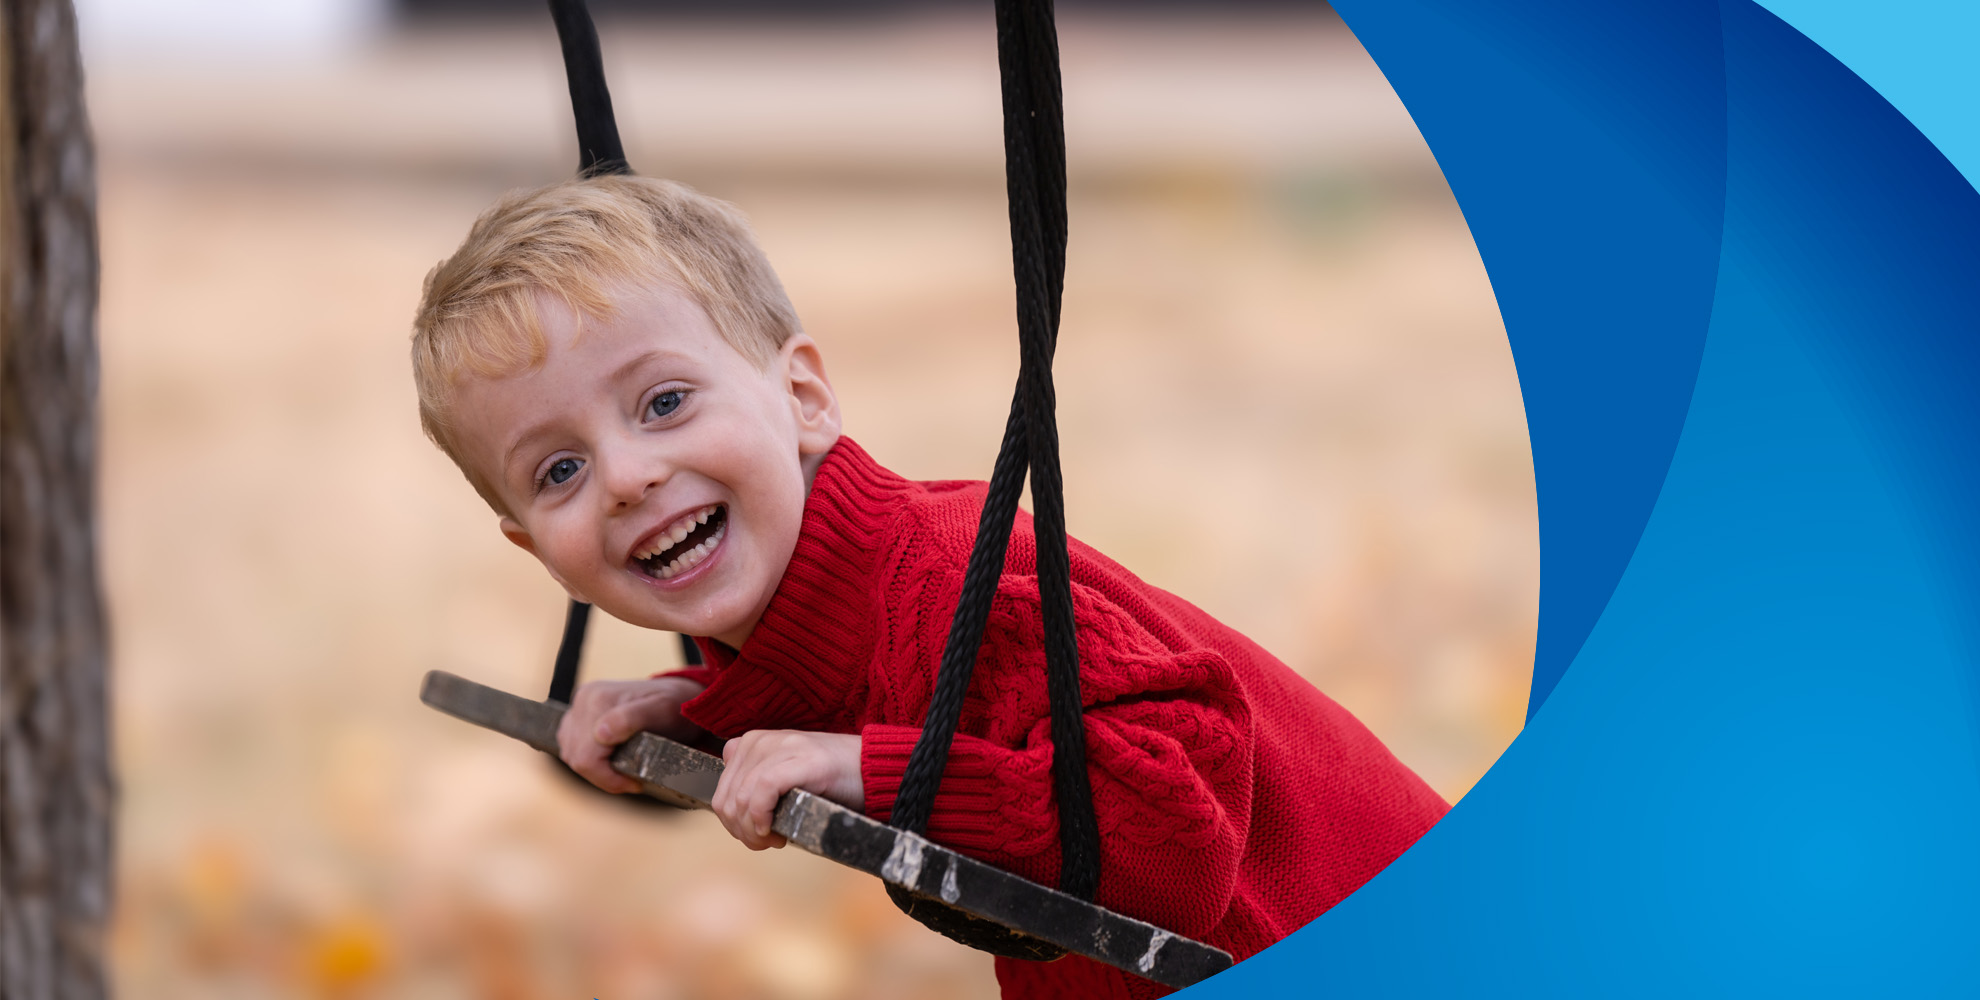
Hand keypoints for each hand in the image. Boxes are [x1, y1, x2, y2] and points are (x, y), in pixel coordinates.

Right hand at [556, 676, 707, 793]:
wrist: (680, 698)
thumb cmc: (676, 707)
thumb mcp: (663, 711)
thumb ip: (630, 720)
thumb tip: (600, 735)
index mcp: (598, 698)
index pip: (586, 757)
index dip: (609, 778)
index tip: (635, 783)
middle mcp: (583, 699)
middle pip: (576, 757)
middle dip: (604, 775)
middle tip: (633, 778)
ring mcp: (578, 706)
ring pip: (571, 754)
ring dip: (596, 768)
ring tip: (624, 767)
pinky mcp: (578, 714)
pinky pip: (571, 747)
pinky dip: (590, 758)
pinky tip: (611, 758)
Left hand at [711, 730, 863, 849]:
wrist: (872, 769)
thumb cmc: (831, 781)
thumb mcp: (784, 778)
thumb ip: (756, 786)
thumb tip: (732, 814)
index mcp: (753, 743)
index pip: (722, 792)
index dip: (733, 823)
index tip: (756, 835)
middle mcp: (760, 741)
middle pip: (728, 799)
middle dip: (742, 832)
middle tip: (768, 842)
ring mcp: (779, 747)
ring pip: (741, 799)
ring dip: (753, 832)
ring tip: (775, 839)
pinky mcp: (799, 759)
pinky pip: (761, 793)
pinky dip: (762, 819)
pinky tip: (775, 831)